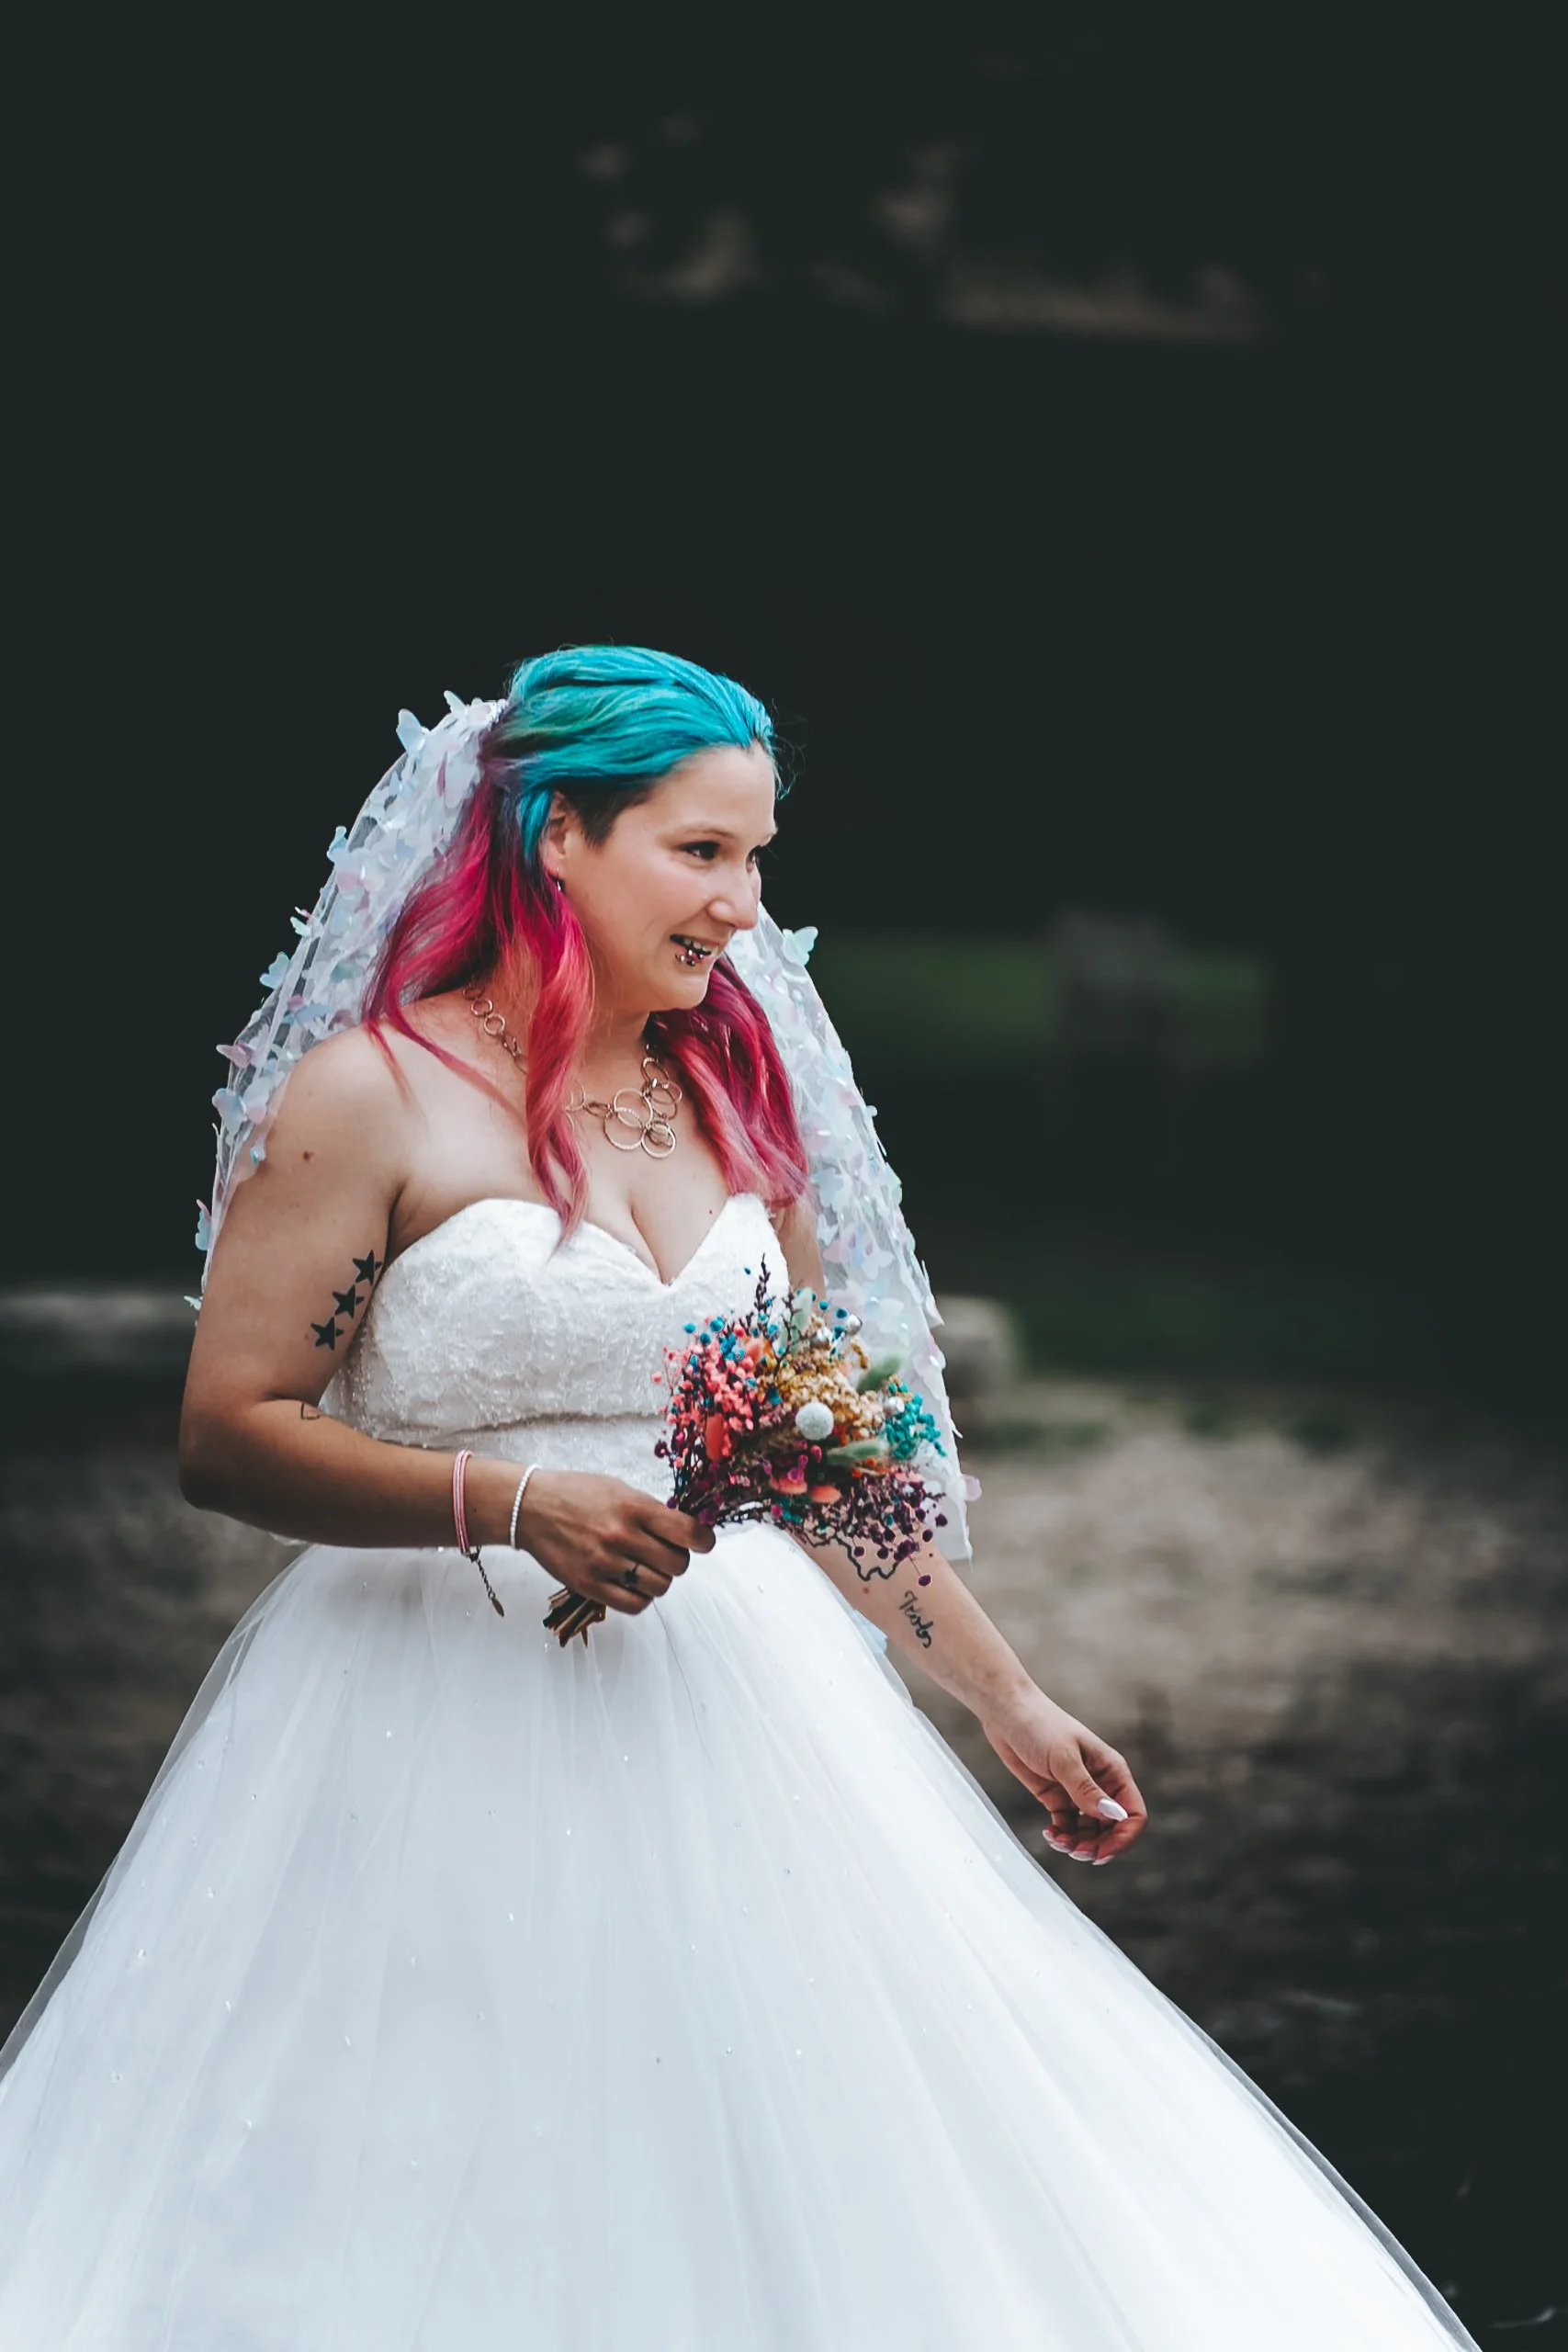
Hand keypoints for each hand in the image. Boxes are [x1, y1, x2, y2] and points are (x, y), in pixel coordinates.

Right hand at [507, 1468, 715, 1614]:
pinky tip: (632, 1585)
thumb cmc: (577, 1494)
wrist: (531, 1508)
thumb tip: (685, 1531)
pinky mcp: (588, 1585)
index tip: (703, 1542)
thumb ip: (651, 1511)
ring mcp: (604, 1563)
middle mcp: (621, 1535)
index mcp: (633, 1507)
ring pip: (659, 1588)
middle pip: (678, 1565)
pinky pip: (633, 1605)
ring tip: (645, 1568)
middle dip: (678, 1561)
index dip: (703, 1540)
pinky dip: (641, 1598)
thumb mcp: (619, 1489)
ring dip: (659, 1580)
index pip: (687, 1532)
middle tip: (666, 1554)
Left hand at [981, 1689, 1147, 1865]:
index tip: (1101, 1852)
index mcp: (1112, 1771)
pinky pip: (1068, 1826)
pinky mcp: (1057, 1797)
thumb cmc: (1039, 1725)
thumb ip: (1086, 1789)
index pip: (1132, 1813)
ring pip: (1090, 1832)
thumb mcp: (1063, 1758)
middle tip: (1076, 1852)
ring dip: (1078, 1845)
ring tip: (1058, 1842)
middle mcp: (1100, 1784)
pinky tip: (1049, 1833)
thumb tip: (1113, 1816)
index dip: (1123, 1838)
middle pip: (1113, 1829)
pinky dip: (1062, 1836)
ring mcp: (1078, 1792)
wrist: (1006, 1713)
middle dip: (1098, 1846)